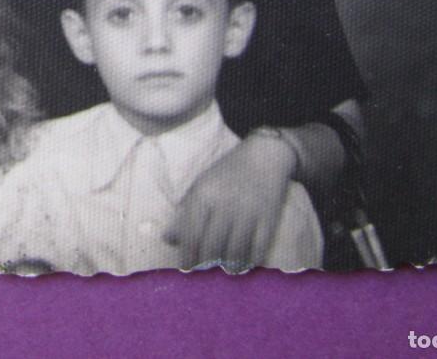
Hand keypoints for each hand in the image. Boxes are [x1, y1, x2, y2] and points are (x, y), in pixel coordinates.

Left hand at [166, 134, 297, 269]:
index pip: (190, 234)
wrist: (265, 156)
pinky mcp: (268, 220)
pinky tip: (242, 267)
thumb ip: (185, 213)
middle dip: (204, 267)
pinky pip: (257, 251)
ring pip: (233, 253)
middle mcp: (224, 205)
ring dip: (226, 269)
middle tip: (202, 279)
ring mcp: (248, 213)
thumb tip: (167, 239)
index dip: (187, 256)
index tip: (186, 270)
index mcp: (203, 194)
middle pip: (211, 247)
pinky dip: (248, 264)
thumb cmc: (227, 172)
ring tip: (221, 275)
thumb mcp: (201, 185)